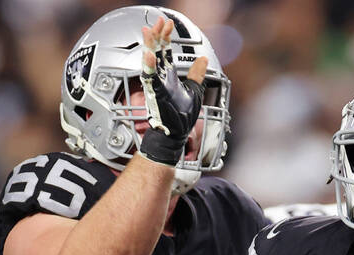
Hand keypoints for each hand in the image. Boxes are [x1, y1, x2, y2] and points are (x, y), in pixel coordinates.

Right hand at [138, 16, 207, 165]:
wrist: (175, 134)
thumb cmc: (181, 116)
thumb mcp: (194, 91)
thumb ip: (197, 75)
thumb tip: (204, 60)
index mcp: (169, 75)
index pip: (166, 50)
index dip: (166, 36)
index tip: (166, 23)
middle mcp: (161, 77)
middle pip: (157, 50)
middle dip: (158, 35)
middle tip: (159, 21)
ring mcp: (157, 85)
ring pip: (151, 61)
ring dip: (150, 46)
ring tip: (149, 31)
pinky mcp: (156, 94)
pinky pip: (151, 79)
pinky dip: (150, 67)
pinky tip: (150, 56)